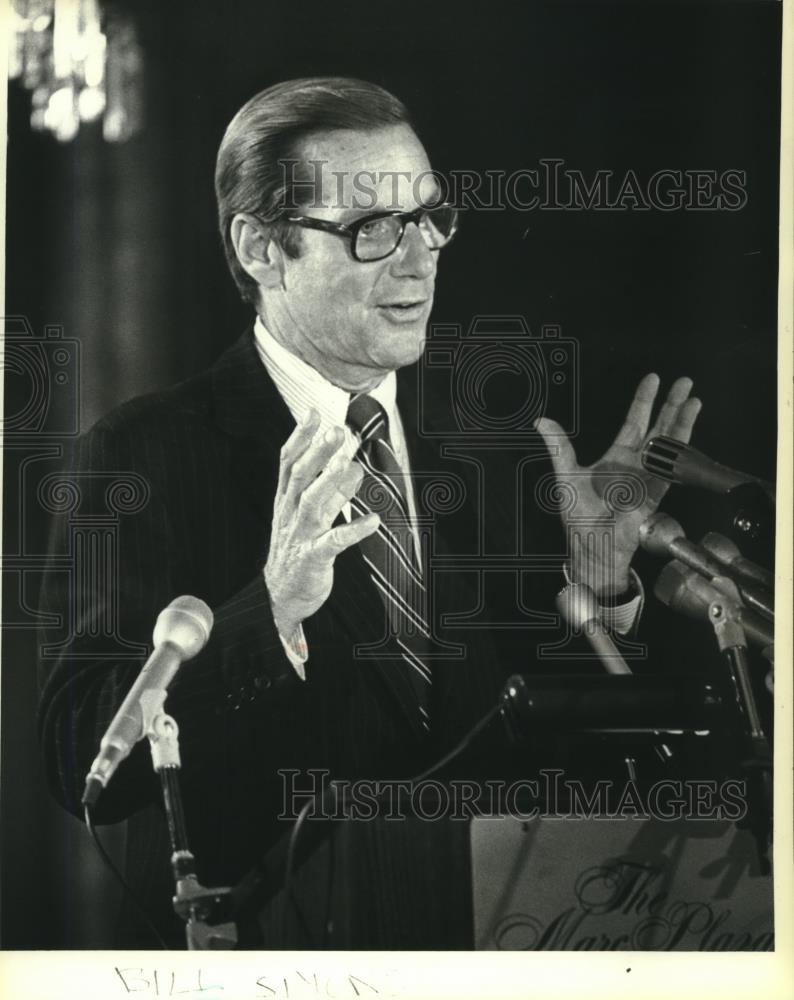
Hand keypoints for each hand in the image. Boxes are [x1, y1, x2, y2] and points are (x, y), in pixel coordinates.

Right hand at [264, 409, 378, 636]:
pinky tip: (374, 520)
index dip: (299, 437)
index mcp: (285, 500)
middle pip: (300, 477)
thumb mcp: (308, 514)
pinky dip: (354, 530)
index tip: (313, 412)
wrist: (280, 596)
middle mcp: (289, 514)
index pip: (287, 462)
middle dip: (317, 453)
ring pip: (313, 504)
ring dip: (330, 483)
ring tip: (349, 465)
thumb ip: (327, 488)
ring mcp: (300, 536)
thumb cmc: (297, 548)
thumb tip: (349, 462)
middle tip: (336, 431)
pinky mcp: (313, 558)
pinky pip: (334, 542)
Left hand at [535, 374, 701, 597]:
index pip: (634, 421)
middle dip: (671, 403)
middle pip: (658, 426)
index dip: (644, 401)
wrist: (594, 543)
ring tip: (692, 398)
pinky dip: (681, 445)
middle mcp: (636, 463)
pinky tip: (689, 427)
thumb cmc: (579, 516)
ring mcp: (649, 475)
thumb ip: (558, 447)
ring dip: (682, 419)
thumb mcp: (566, 475)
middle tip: (683, 381)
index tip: (653, 380)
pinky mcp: (658, 489)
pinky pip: (673, 464)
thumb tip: (541, 422)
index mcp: (616, 457)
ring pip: (670, 441)